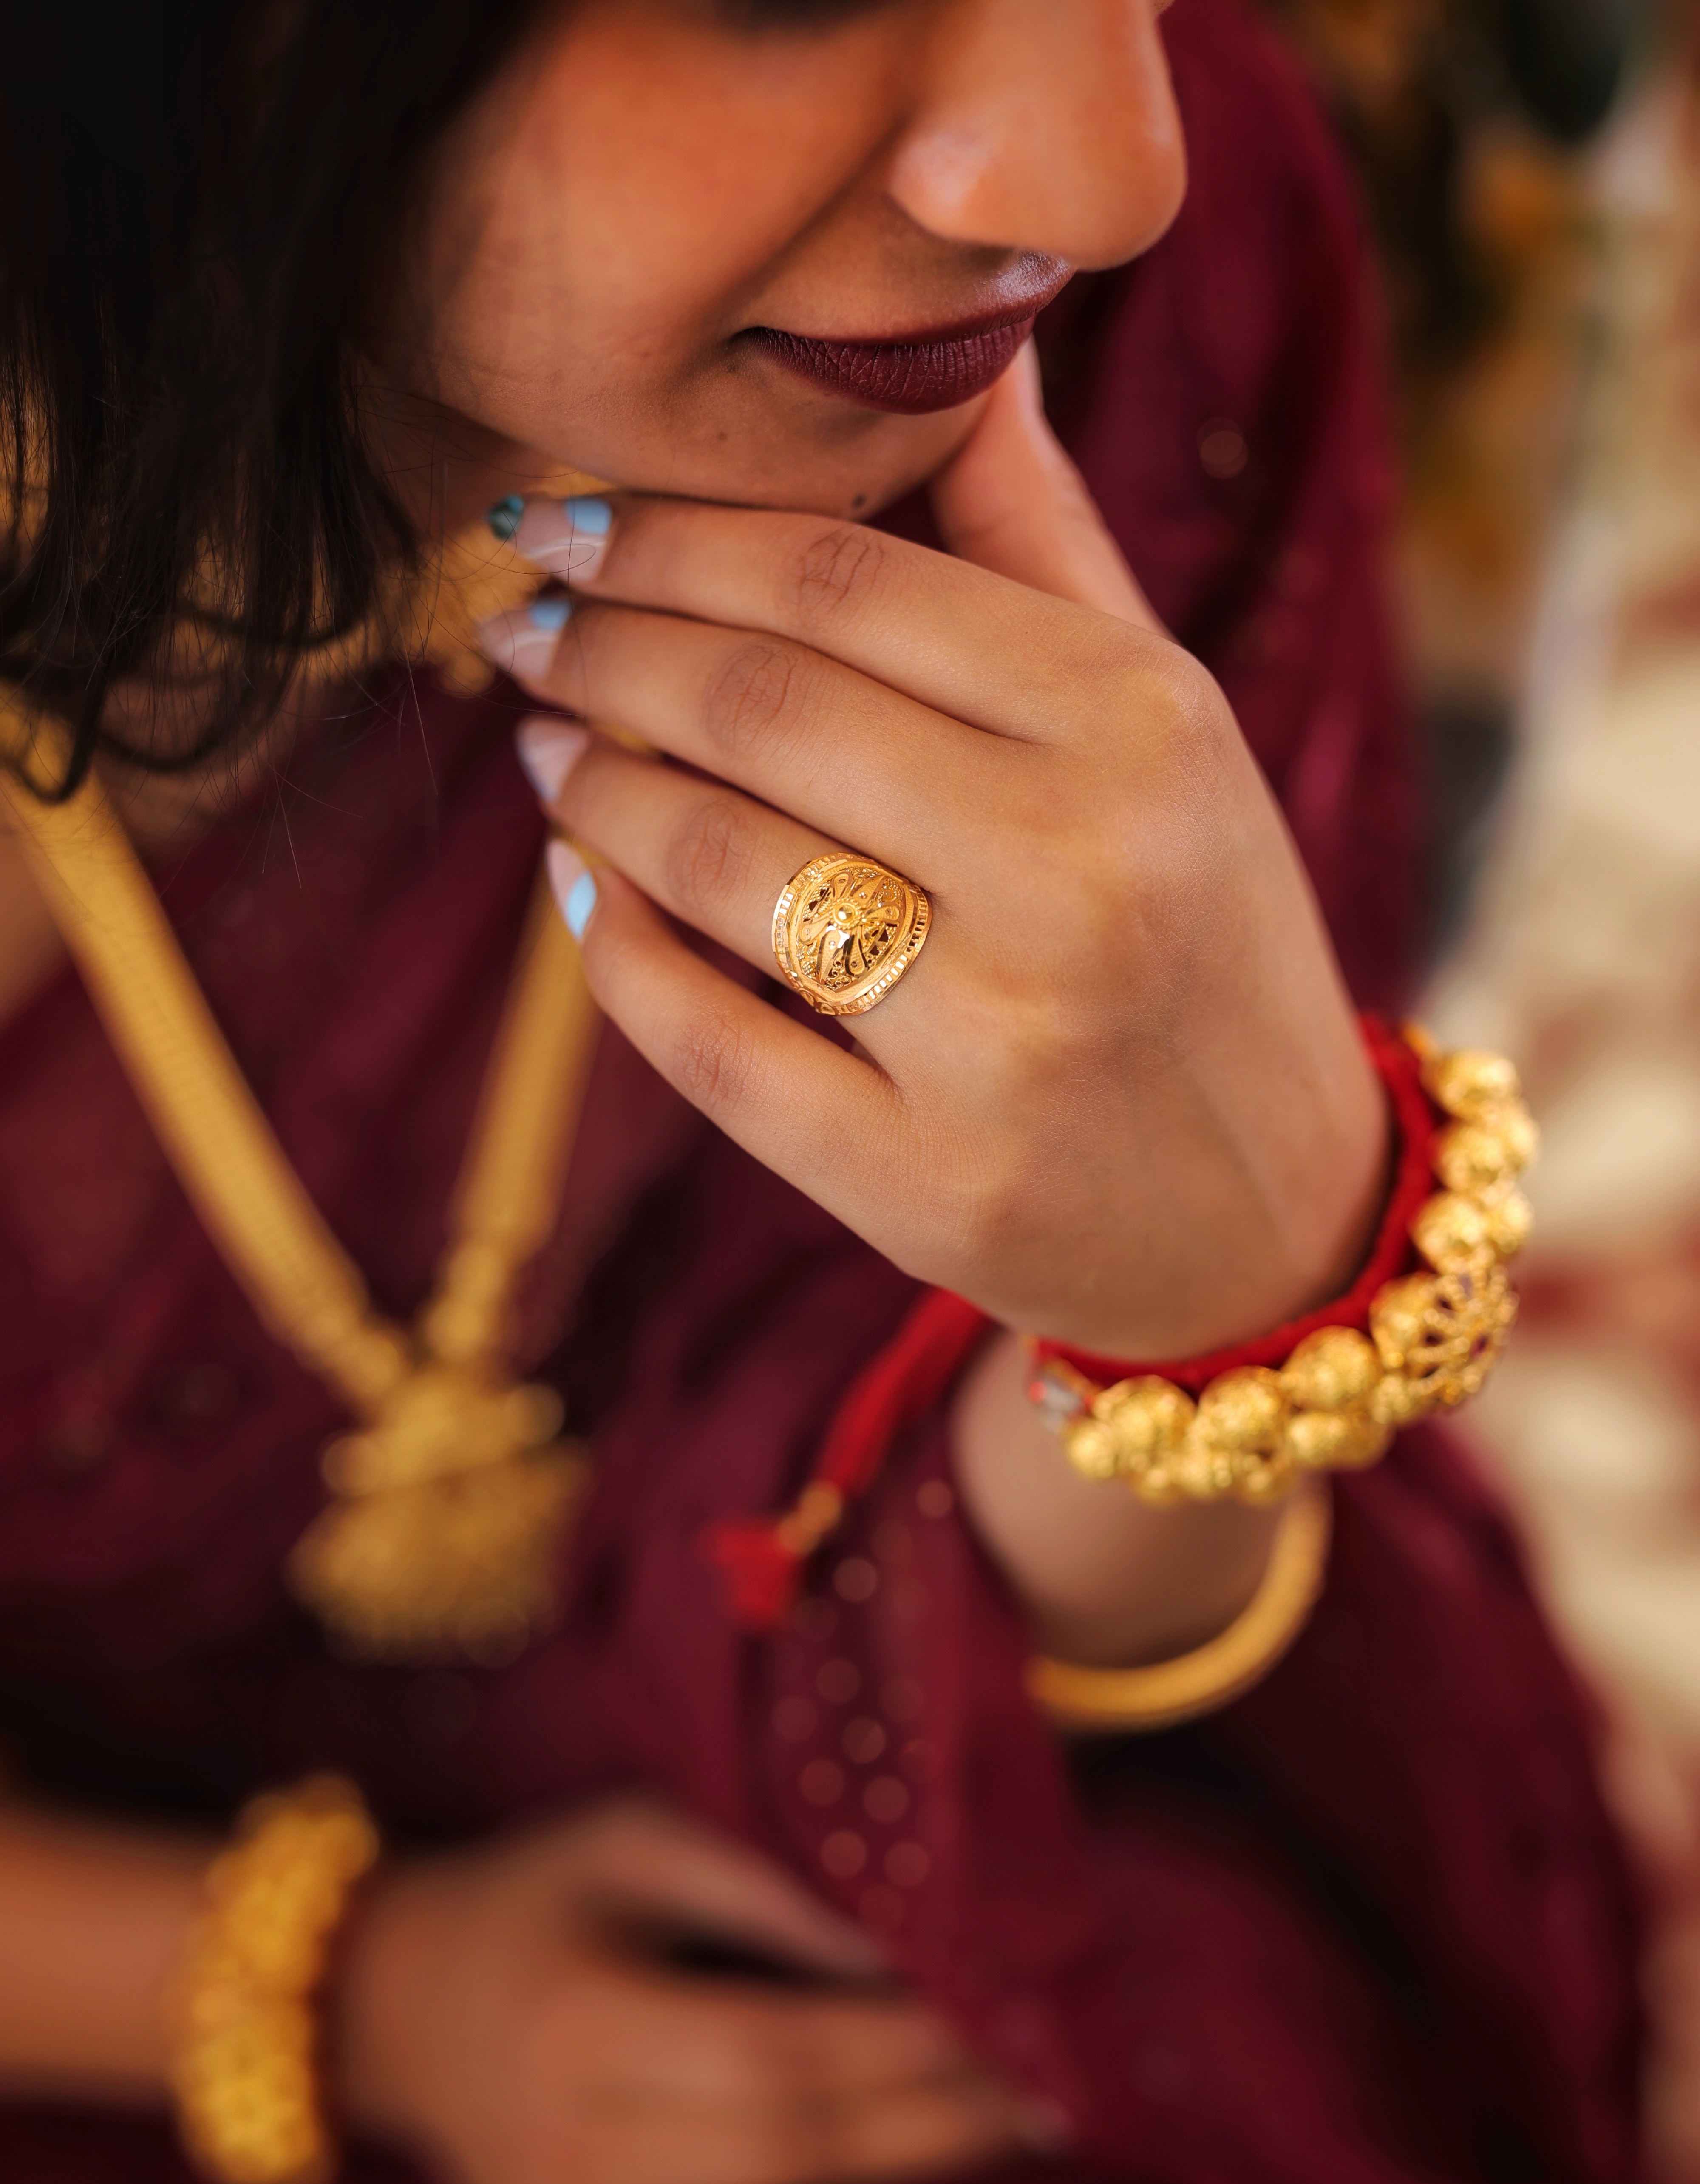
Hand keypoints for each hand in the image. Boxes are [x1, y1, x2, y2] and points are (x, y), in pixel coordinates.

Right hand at [338, 1796, 1100, 2183]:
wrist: (390, 2002)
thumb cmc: (536, 1898)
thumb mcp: (634, 1842)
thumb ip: (764, 1887)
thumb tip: (905, 1948)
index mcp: (589, 2029)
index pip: (785, 2056)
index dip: (912, 2055)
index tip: (1024, 2040)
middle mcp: (580, 2157)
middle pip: (797, 2165)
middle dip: (947, 2150)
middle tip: (1071, 2134)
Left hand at [487, 348, 1384, 1363]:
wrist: (1275, 1211)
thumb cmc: (1204, 933)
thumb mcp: (1172, 725)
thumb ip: (1046, 549)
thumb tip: (957, 356)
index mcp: (1140, 729)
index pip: (845, 584)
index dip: (671, 536)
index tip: (565, 520)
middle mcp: (1079, 875)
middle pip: (761, 706)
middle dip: (604, 646)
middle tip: (528, 624)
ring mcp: (1001, 1044)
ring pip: (715, 864)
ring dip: (594, 790)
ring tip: (549, 746)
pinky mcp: (927, 1184)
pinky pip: (707, 1045)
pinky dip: (616, 954)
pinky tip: (582, 893)